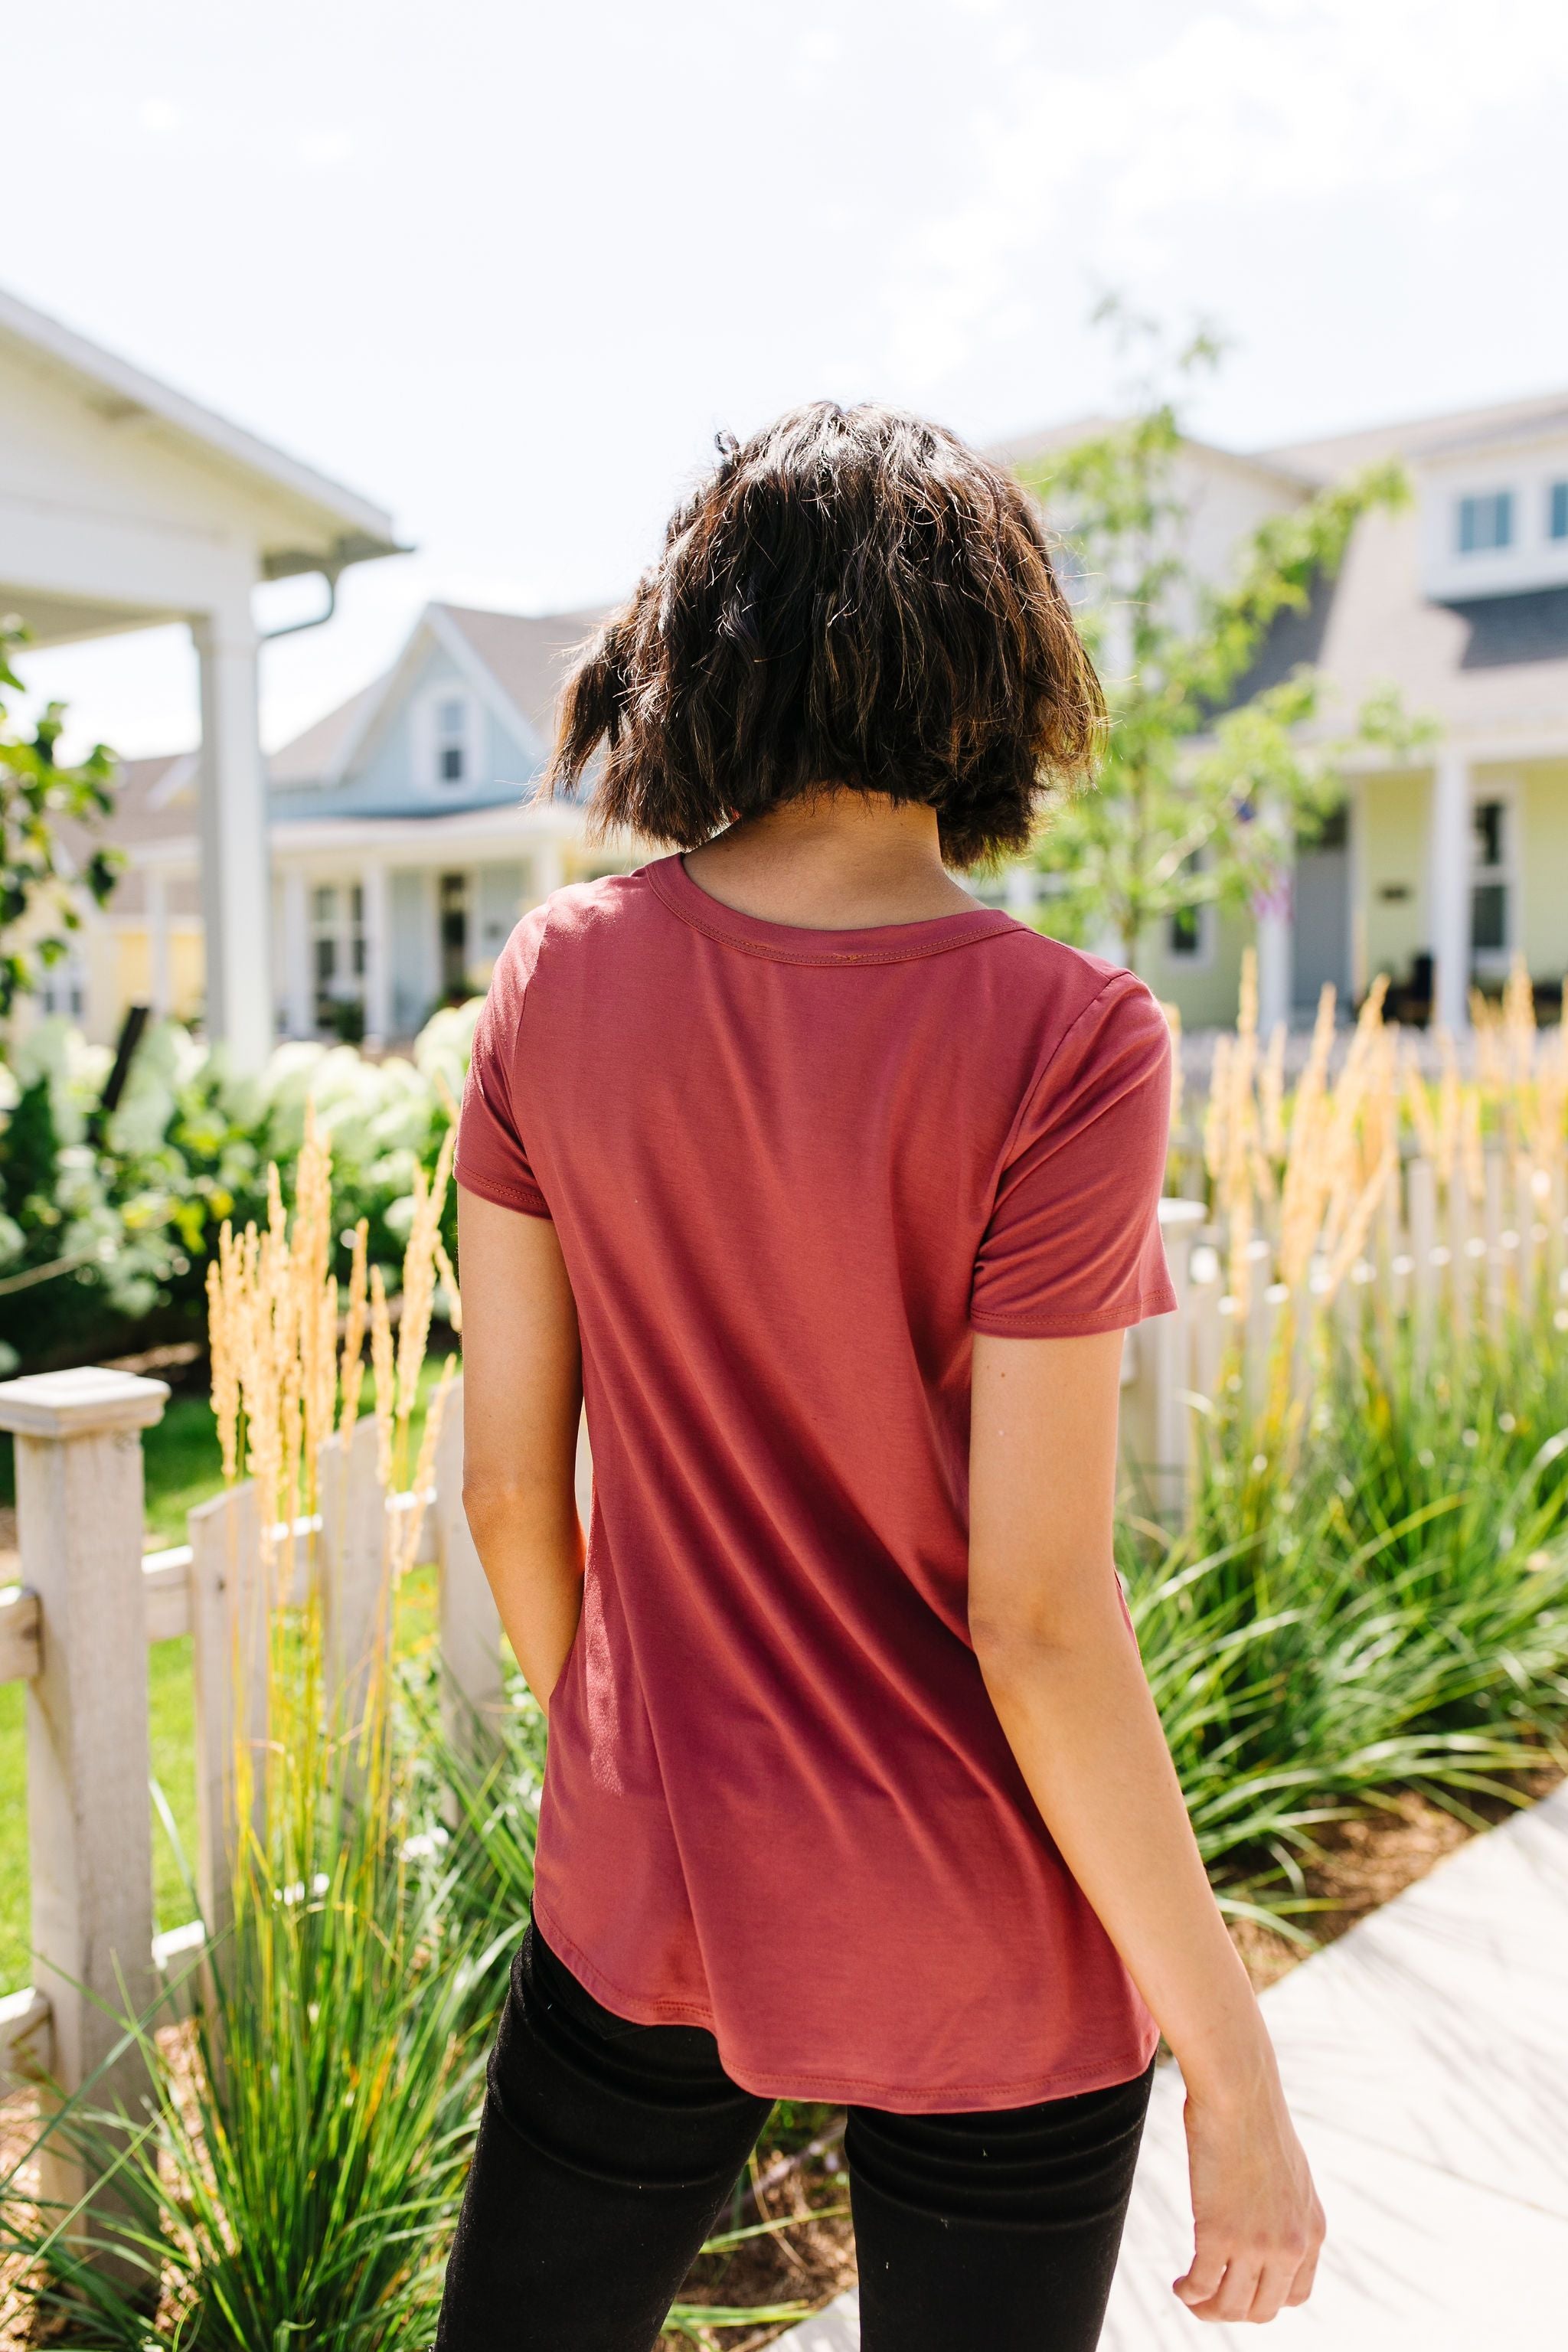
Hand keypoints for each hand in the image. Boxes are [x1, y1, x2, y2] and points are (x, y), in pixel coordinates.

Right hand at [1173, 2070, 1324, 2322]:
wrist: (1239, 2091)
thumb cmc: (1255, 2118)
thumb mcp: (1289, 2173)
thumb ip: (1284, 2208)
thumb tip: (1263, 2219)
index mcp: (1312, 2231)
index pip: (1296, 2296)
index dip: (1266, 2301)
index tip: (1241, 2289)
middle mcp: (1291, 2246)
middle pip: (1263, 2310)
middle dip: (1234, 2311)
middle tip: (1209, 2298)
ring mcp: (1256, 2244)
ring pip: (1231, 2307)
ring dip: (1208, 2309)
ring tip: (1190, 2294)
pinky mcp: (1219, 2234)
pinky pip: (1202, 2286)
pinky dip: (1188, 2293)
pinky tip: (1179, 2284)